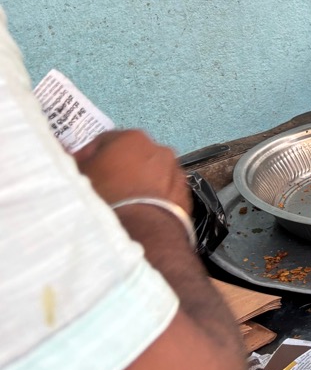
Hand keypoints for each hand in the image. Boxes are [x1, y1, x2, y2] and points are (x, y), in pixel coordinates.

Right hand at [75, 130, 191, 213]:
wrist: (143, 231)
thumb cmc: (105, 199)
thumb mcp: (78, 178)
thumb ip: (72, 162)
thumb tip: (66, 156)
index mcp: (131, 138)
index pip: (103, 142)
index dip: (87, 157)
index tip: (78, 171)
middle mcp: (159, 150)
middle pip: (130, 157)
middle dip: (115, 169)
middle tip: (99, 188)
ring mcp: (175, 171)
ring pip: (149, 174)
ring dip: (136, 183)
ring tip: (120, 203)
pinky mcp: (185, 193)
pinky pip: (163, 192)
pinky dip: (151, 198)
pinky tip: (138, 212)